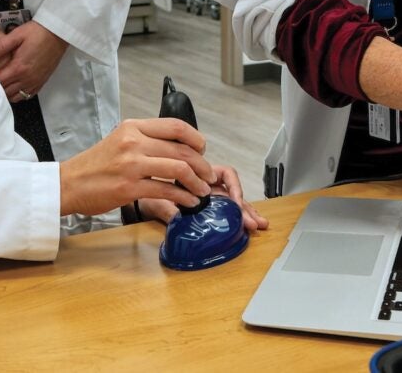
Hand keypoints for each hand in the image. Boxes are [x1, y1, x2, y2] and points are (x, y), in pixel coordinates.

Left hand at [0, 20, 68, 101]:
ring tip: (2, 84)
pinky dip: (19, 94)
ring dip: (7, 92)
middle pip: (5, 91)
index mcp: (18, 67)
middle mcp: (26, 78)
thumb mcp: (16, 35)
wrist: (58, 33)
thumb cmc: (37, 32)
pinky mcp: (42, 82)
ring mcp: (35, 82)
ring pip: (16, 96)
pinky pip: (27, 95)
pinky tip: (15, 86)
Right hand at [58, 118, 214, 216]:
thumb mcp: (120, 141)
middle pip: (182, 150)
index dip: (196, 139)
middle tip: (208, 176)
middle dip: (203, 165)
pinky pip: (166, 191)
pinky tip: (188, 202)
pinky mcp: (129, 187)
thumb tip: (177, 149)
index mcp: (133, 127)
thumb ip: (145, 140)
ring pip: (179, 170)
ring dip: (197, 183)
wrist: (68, 183)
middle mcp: (134, 142)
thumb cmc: (94, 166)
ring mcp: (132, 165)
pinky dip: (183, 198)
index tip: (203, 150)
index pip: (176, 126)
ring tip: (202, 191)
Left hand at [136, 164, 269, 231]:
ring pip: (234, 203)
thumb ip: (167, 206)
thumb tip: (178, 213)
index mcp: (199, 176)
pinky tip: (249, 227)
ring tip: (258, 224)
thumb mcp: (157, 200)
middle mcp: (208, 186)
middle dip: (245, 206)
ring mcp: (211, 198)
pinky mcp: (210, 210)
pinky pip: (228, 212)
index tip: (235, 201)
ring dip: (247, 213)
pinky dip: (238, 219)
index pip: (225, 174)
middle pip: (233, 192)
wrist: (143, 200)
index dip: (233, 186)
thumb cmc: (150, 193)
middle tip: (254, 221)